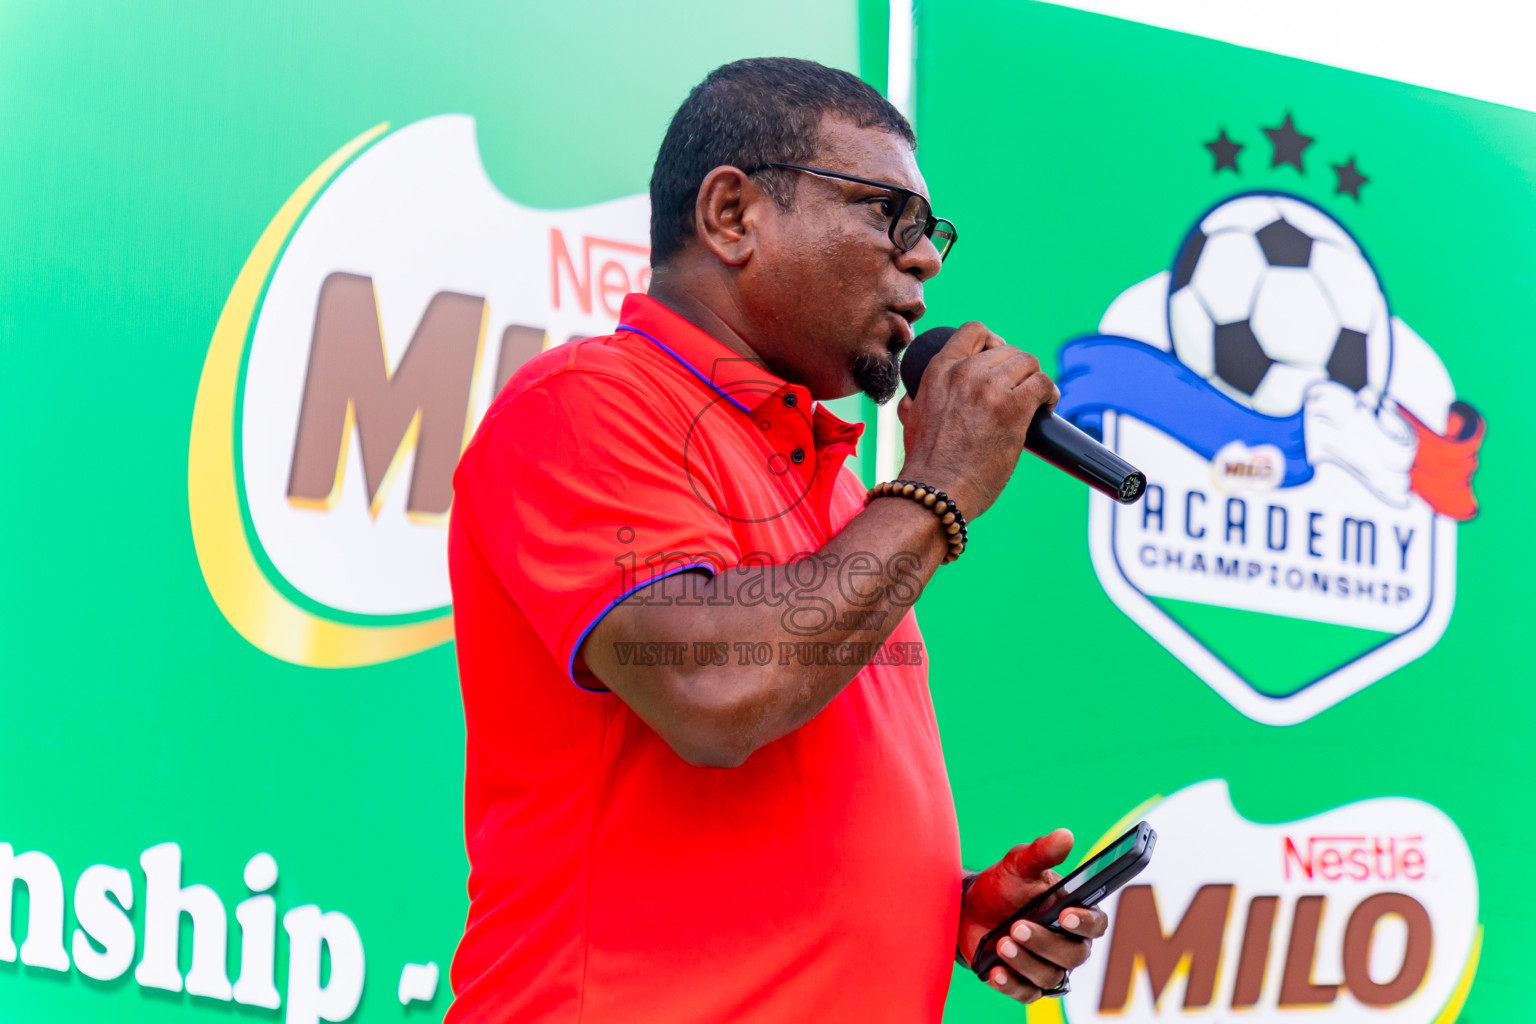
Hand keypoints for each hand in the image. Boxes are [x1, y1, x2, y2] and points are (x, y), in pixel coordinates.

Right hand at [896, 321, 1057, 518]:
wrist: (935, 490)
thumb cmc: (924, 464)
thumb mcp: (910, 420)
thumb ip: (915, 401)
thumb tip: (914, 401)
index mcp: (939, 370)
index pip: (974, 331)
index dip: (993, 341)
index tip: (1000, 361)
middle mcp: (965, 371)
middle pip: (1007, 349)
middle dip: (1017, 369)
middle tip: (1020, 390)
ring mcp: (989, 387)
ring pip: (1028, 362)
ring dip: (1035, 380)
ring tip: (1037, 399)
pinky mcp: (1012, 407)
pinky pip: (1043, 383)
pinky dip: (1050, 394)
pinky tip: (1047, 407)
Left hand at [957, 829, 1108, 1003]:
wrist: (969, 909)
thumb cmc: (1003, 885)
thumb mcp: (1018, 865)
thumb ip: (1041, 853)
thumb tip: (1065, 835)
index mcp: (1076, 912)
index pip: (1096, 923)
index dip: (1086, 922)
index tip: (1065, 914)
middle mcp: (1068, 944)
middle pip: (1073, 955)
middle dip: (1045, 942)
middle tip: (1017, 926)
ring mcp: (1048, 967)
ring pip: (1049, 977)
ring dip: (1025, 962)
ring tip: (1001, 942)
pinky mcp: (1025, 984)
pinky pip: (1026, 993)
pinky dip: (1010, 984)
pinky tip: (995, 971)